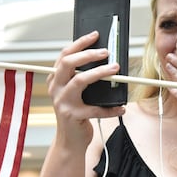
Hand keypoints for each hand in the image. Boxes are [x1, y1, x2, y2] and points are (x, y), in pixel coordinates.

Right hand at [47, 31, 125, 147]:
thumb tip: (102, 60)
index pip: (65, 55)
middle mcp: (55, 89)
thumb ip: (81, 78)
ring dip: (100, 73)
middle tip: (106, 51)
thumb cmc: (76, 114)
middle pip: (68, 63)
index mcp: (55, 80)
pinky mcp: (73, 116)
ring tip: (115, 68)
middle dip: (88, 54)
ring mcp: (63, 102)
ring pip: (80, 81)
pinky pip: (96, 109)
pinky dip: (111, 108)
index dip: (79, 43)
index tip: (95, 35)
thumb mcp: (74, 93)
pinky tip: (121, 107)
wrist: (70, 141)